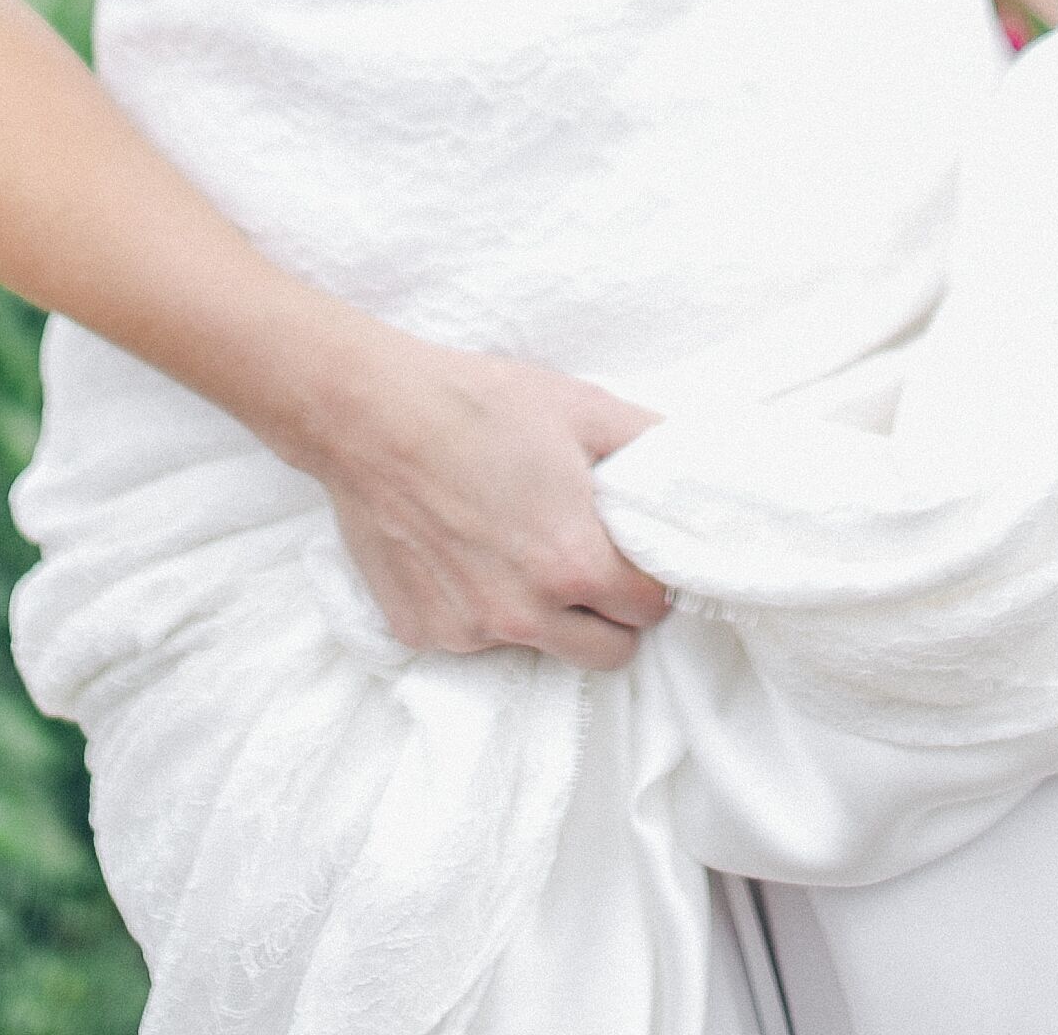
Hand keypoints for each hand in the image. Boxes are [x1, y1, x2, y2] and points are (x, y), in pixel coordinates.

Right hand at [295, 322, 671, 671]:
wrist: (369, 416)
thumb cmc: (477, 405)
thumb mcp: (581, 407)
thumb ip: (647, 442)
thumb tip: (687, 463)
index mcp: (574, 564)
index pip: (651, 610)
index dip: (652, 579)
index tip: (635, 554)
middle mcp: (524, 614)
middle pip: (608, 652)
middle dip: (612, 613)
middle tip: (589, 560)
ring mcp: (469, 631)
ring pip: (541, 648)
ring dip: (548, 615)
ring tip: (519, 547)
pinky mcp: (422, 633)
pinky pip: (475, 637)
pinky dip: (481, 607)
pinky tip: (464, 551)